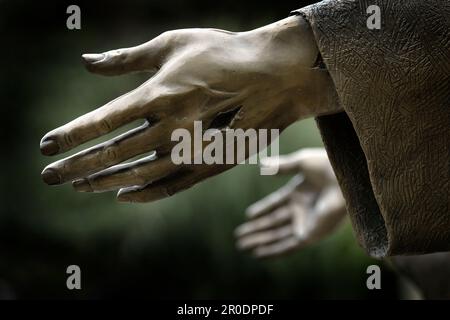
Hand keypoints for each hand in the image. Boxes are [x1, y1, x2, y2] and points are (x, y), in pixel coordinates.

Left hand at [40, 16, 339, 202]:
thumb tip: (88, 62)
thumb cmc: (224, 51)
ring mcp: (194, 149)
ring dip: (106, 182)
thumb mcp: (173, 43)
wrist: (277, 74)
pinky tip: (124, 196)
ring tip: (81, 186)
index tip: (46, 146)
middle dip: (79, 166)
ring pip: (140, 175)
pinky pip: (172, 186)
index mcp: (161, 93)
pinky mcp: (212, 164)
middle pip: (116, 154)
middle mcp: (174, 126)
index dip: (72, 135)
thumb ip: (127, 57)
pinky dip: (145, 194)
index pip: (104, 121)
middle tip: (51, 177)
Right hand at [235, 148, 346, 257]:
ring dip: (260, 242)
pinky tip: (258, 253)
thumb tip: (261, 165)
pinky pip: (288, 246)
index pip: (276, 204)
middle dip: (256, 230)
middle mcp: (301, 210)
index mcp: (299, 193)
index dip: (262, 210)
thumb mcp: (300, 163)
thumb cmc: (327, 166)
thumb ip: (281, 166)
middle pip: (273, 223)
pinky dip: (273, 251)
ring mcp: (305, 223)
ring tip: (241, 246)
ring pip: (277, 236)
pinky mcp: (310, 235)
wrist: (344, 178)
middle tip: (238, 237)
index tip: (248, 215)